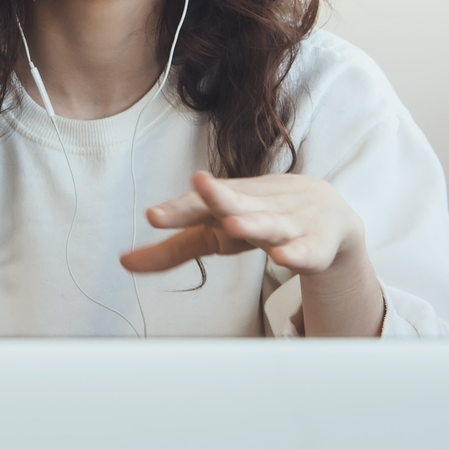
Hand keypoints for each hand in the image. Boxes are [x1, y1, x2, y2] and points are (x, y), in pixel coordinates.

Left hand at [121, 171, 364, 275]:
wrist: (325, 210)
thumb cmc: (255, 218)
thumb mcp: (211, 235)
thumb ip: (169, 250)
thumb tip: (123, 262)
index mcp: (225, 205)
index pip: (198, 206)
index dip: (177, 209)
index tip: (153, 215)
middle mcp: (253, 208)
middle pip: (232, 203)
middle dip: (215, 196)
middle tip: (200, 186)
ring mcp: (285, 224)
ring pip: (268, 224)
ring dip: (252, 224)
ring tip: (233, 225)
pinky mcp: (312, 245)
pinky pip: (304, 252)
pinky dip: (295, 254)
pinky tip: (284, 257)